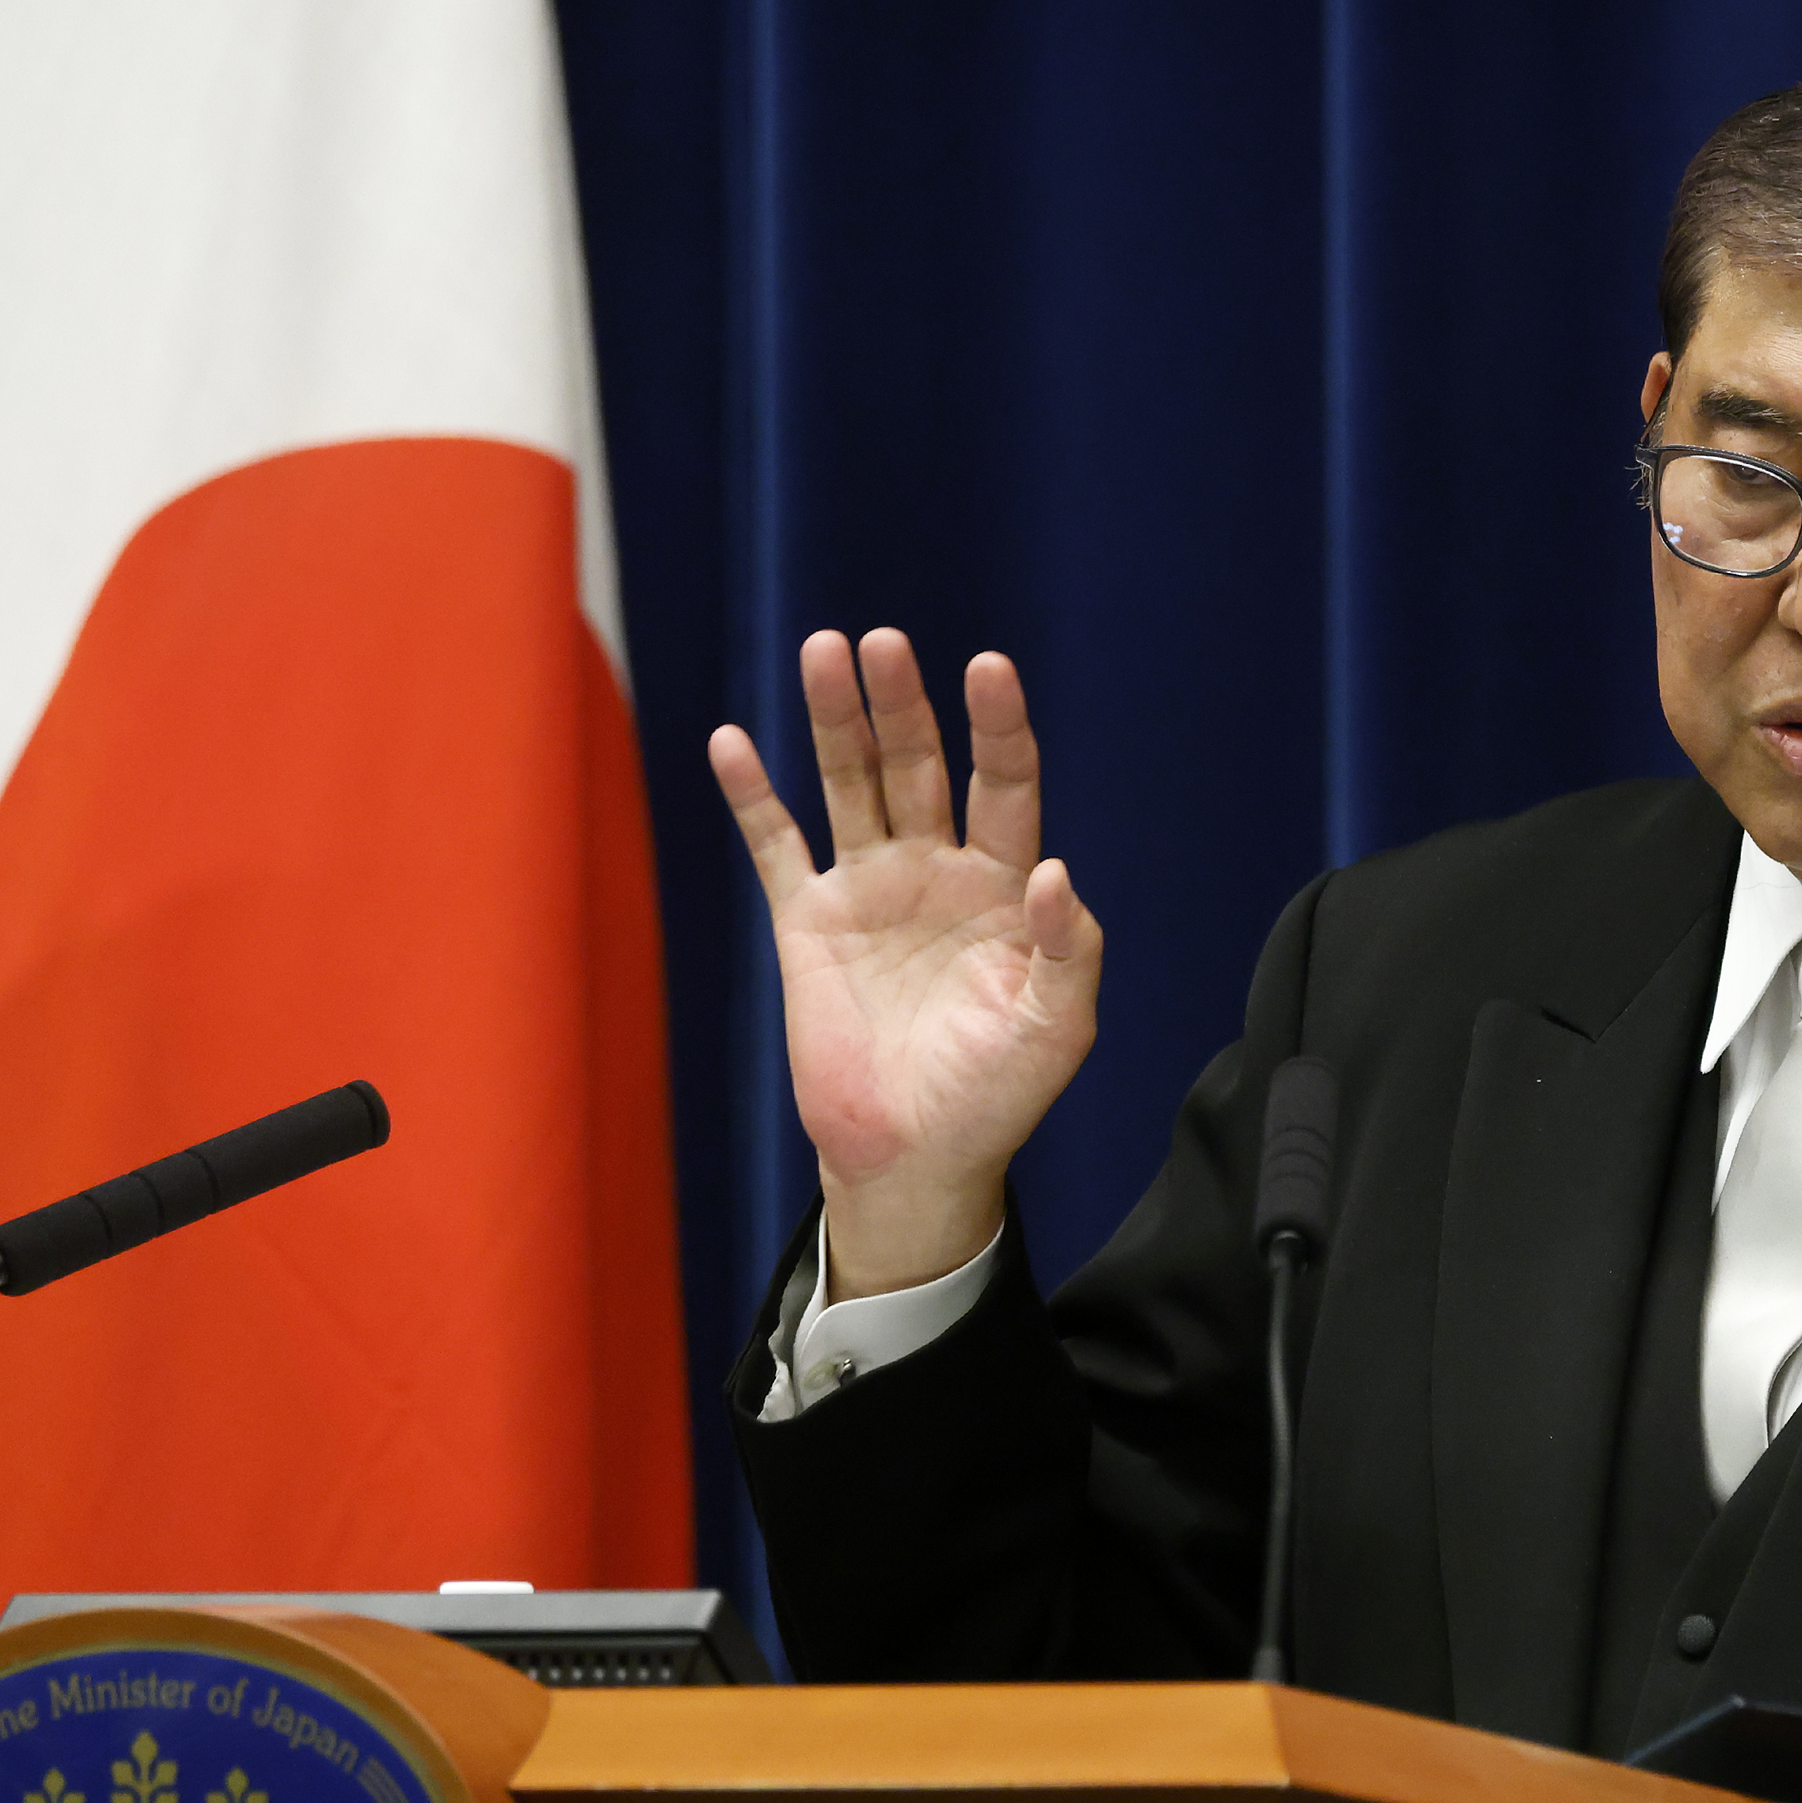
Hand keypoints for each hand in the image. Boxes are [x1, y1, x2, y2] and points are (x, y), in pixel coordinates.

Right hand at [709, 629, 1102, 1296]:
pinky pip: (776, 847)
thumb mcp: (1056, 1031)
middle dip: (902, 704)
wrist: (915, 1159)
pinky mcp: (807, 924)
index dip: (998, 727)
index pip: (1005, 784)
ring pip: (849, 784)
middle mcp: (935, 870)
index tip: (988, 668)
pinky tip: (732, 741)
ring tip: (823, 650)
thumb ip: (1068, 953)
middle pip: (919, 764)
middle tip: (883, 643)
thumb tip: (1053, 873)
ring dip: (837, 720)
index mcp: (1003, 886)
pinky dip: (753, 796)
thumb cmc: (998, 1097)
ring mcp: (868, 890)